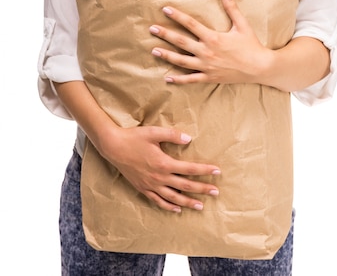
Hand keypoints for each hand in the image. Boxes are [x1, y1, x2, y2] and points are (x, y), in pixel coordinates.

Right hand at [101, 124, 220, 212]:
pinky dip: (169, 206)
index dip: (204, 170)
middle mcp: (159, 177)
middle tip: (216, 192)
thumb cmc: (134, 137)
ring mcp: (151, 185)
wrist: (113, 147)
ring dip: (188, 202)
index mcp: (164, 163)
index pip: (189, 169)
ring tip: (200, 206)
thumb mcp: (154, 132)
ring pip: (173, 197)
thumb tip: (189, 139)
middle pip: (185, 186)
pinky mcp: (143, 188)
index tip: (217, 171)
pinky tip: (177, 209)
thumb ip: (172, 135)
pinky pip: (158, 201)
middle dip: (202, 189)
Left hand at [149, 0, 272, 84]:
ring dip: (167, 55)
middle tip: (151, 29)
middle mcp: (206, 52)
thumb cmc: (251, 46)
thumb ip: (232, 9)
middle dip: (165, 34)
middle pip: (181, 42)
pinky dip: (179, 80)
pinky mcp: (209, 77)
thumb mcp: (242, 25)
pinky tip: (168, 78)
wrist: (260, 68)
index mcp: (213, 37)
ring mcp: (206, 66)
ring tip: (154, 50)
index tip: (165, 9)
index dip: (177, 16)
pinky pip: (191, 79)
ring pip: (181, 61)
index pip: (190, 24)